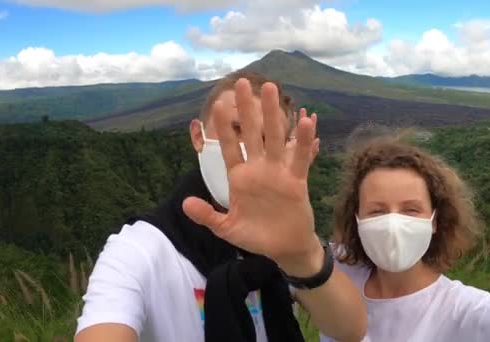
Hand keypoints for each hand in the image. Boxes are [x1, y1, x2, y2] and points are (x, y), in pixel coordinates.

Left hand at [183, 79, 321, 275]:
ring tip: (270, 88)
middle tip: (242, 83)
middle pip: (252, 133)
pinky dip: (302, 141)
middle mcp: (258, 169)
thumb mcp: (227, 228)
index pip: (229, 147)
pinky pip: (299, 158)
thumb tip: (184, 203)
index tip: (219, 105)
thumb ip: (208, 215)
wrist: (283, 248)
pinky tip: (305, 121)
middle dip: (247, 109)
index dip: (224, 128)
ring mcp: (277, 172)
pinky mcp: (296, 180)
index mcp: (239, 178)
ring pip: (274, 137)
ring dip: (272, 113)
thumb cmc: (255, 236)